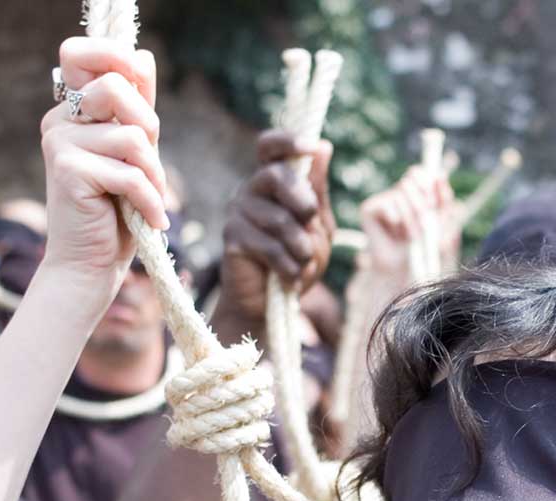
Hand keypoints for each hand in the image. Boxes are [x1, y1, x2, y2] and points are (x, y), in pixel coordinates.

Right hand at [38, 37, 169, 300]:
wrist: (89, 265)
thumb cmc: (114, 211)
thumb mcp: (133, 154)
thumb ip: (137, 109)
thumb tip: (143, 57)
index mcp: (71, 110)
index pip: (83, 52)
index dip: (115, 58)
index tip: (140, 86)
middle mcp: (58, 120)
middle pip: (117, 88)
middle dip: (149, 128)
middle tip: (149, 167)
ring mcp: (58, 143)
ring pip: (132, 136)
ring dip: (154, 174)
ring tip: (150, 199)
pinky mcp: (67, 170)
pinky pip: (129, 172)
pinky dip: (150, 201)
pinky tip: (152, 220)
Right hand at [217, 129, 333, 332]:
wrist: (270, 304)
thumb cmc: (296, 259)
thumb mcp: (317, 225)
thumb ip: (318, 190)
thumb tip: (323, 146)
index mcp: (272, 181)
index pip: (270, 146)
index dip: (287, 141)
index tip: (310, 147)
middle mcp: (250, 191)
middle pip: (275, 175)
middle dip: (302, 200)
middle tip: (312, 222)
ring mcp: (237, 213)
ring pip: (279, 219)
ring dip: (301, 246)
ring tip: (302, 262)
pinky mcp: (232, 239)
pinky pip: (270, 246)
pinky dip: (289, 266)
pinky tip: (289, 277)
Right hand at [360, 164, 455, 276]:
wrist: (403, 268)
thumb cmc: (424, 247)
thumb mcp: (442, 223)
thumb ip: (444, 200)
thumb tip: (440, 174)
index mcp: (416, 192)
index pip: (421, 173)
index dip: (428, 184)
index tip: (434, 202)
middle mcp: (398, 192)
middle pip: (410, 180)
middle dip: (421, 205)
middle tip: (424, 226)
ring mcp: (382, 199)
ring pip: (400, 195)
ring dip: (410, 220)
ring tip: (410, 237)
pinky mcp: (368, 208)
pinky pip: (387, 205)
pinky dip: (396, 222)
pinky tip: (393, 234)